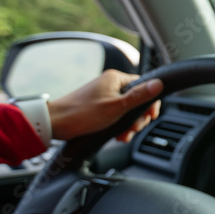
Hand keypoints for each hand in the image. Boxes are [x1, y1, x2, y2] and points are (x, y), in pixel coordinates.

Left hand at [47, 69, 162, 141]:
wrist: (55, 123)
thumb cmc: (83, 114)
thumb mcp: (116, 107)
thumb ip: (139, 96)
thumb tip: (159, 83)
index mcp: (116, 78)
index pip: (144, 85)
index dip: (149, 102)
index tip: (149, 116)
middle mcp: (110, 84)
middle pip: (137, 99)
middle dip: (138, 117)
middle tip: (133, 128)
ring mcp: (104, 95)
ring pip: (127, 109)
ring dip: (129, 124)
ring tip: (123, 135)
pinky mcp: (98, 106)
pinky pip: (116, 114)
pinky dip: (119, 125)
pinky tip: (117, 135)